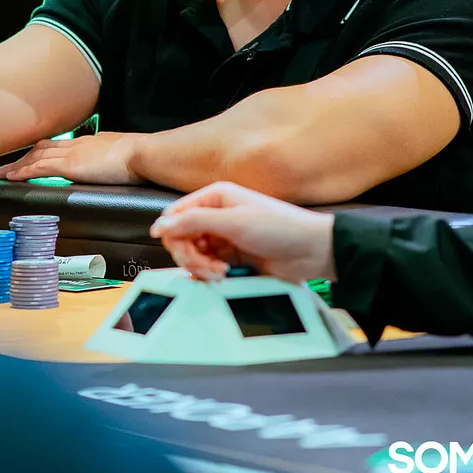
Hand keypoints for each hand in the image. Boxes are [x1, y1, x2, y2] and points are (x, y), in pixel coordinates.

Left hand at [0, 131, 143, 184]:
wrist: (144, 153)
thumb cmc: (141, 156)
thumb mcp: (122, 156)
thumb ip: (112, 160)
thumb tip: (114, 166)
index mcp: (89, 142)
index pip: (59, 146)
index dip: (42, 152)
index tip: (31, 157)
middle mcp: (76, 145)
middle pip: (42, 149)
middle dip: (24, 157)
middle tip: (7, 166)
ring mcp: (71, 154)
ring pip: (35, 157)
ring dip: (16, 165)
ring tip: (1, 173)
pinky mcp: (70, 166)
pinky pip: (38, 168)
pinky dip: (22, 171)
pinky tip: (11, 177)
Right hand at [147, 182, 335, 282]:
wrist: (312, 251)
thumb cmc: (280, 227)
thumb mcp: (234, 222)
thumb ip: (194, 222)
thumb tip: (160, 225)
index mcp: (215, 197)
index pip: (176, 214)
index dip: (171, 232)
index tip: (175, 248)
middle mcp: (216, 215)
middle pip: (181, 237)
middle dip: (190, 255)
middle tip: (207, 266)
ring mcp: (223, 238)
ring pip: (192, 255)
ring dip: (201, 267)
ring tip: (220, 273)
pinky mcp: (231, 258)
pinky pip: (207, 267)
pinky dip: (211, 274)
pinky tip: (225, 276)